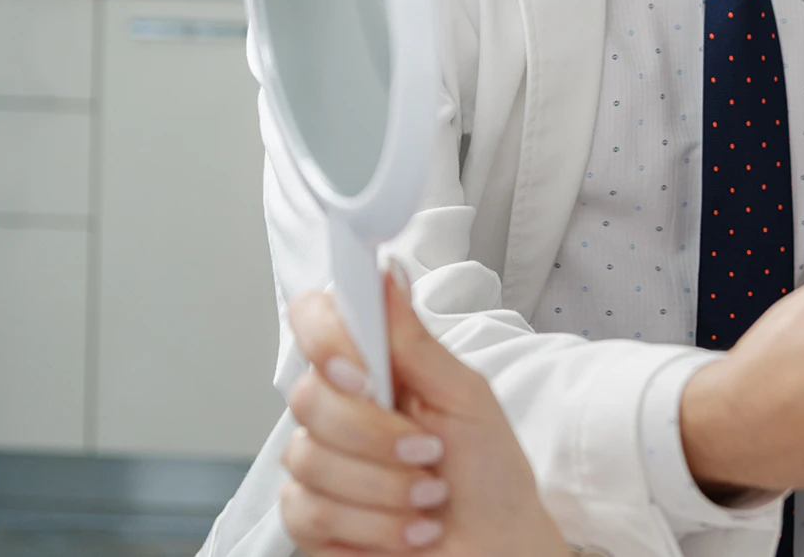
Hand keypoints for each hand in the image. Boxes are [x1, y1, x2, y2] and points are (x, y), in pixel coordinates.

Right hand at [279, 272, 568, 556]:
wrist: (496, 547)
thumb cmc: (489, 473)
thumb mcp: (466, 397)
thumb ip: (416, 341)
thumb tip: (387, 273)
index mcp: (373, 368)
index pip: (313, 321)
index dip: (326, 341)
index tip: (365, 373)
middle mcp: (338, 410)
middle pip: (307, 397)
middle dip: (378, 435)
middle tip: (429, 452)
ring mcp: (318, 464)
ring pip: (309, 459)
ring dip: (386, 488)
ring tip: (428, 497)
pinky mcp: (310, 519)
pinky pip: (308, 512)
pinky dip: (372, 527)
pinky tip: (407, 530)